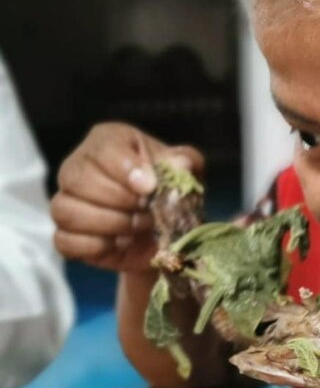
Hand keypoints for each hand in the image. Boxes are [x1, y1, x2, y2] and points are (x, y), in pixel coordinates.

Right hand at [52, 122, 203, 272]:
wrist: (164, 227)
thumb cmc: (169, 187)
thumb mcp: (186, 170)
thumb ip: (186, 162)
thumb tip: (181, 165)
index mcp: (108, 141)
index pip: (103, 149)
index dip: (126, 170)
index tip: (150, 187)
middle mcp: (78, 166)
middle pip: (78, 179)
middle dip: (120, 200)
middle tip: (148, 210)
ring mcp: (66, 201)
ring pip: (65, 210)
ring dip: (109, 224)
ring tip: (138, 226)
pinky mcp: (65, 235)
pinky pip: (65, 241)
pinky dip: (96, 246)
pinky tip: (120, 242)